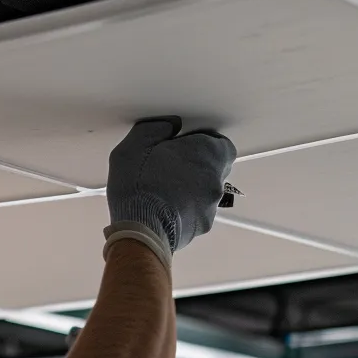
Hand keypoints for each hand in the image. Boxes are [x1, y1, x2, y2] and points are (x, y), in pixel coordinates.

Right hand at [104, 117, 236, 263]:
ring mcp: (211, 205)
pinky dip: (185, 208)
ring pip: (206, 191)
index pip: (221, 143)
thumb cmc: (140, 188)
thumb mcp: (136, 144)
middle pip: (215, 167)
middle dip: (196, 165)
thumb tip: (167, 127)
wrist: (140, 230)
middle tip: (171, 165)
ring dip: (191, 188)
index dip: (203, 142)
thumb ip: (157, 127)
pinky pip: (197, 212)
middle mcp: (215, 179)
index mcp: (207, 153)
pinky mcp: (201, 226)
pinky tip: (163, 207)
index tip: (185, 144)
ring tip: (163, 189)